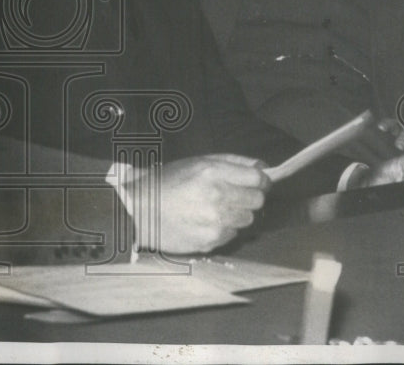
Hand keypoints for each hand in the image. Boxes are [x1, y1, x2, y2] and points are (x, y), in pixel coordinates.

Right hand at [128, 154, 268, 253]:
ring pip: (247, 219)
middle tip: (232, 196)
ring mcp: (215, 222)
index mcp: (214, 172)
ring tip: (215, 209)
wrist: (139, 210)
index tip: (256, 183)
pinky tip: (205, 222)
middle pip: (257, 200)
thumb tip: (264, 167)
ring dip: (237, 214)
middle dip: (249, 197)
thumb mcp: (198, 162)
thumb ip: (233, 162)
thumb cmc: (168, 182)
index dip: (260, 180)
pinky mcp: (211, 241)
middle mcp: (218, 196)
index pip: (258, 178)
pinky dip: (224, 229)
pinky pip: (232, 235)